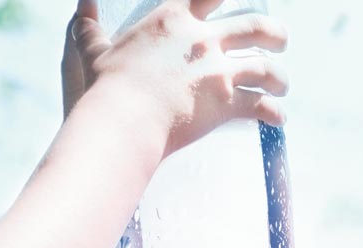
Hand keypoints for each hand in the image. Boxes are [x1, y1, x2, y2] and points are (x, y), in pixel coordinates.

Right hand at [62, 0, 288, 154]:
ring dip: (279, 76)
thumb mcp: (93, 51)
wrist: (122, 120)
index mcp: (173, 19)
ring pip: (266, 67)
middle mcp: (202, 39)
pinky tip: (278, 118)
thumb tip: (81, 6)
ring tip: (282, 85)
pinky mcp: (227, 103)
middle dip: (274, 32)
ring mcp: (218, 71)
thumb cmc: (105, 87)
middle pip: (254, 25)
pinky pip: (262, 106)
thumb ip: (88, 27)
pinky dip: (274, 112)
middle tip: (280, 40)